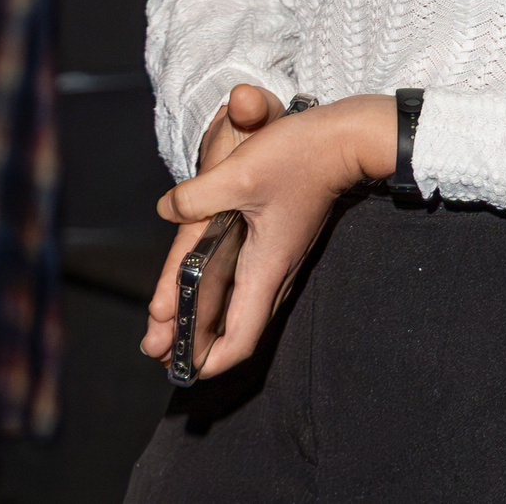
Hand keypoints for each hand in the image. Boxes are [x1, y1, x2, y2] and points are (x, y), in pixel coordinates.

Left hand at [137, 88, 394, 378]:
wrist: (347, 139)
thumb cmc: (302, 157)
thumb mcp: (240, 173)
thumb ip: (196, 197)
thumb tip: (167, 209)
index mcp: (265, 268)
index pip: (239, 340)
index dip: (208, 361)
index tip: (176, 366)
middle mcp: (275, 272)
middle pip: (236, 329)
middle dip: (196, 344)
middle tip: (158, 348)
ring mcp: (280, 258)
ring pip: (241, 306)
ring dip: (205, 319)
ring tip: (168, 323)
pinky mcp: (280, 242)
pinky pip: (246, 282)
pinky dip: (218, 293)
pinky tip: (197, 282)